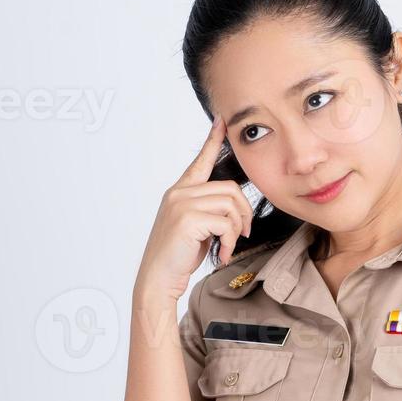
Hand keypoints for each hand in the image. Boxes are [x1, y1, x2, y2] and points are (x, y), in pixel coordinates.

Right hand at [135, 115, 257, 301]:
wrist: (158, 278)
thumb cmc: (177, 256)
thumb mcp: (195, 227)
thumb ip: (208, 210)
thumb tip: (234, 207)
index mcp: (180, 191)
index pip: (200, 160)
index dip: (213, 140)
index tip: (222, 122)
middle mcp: (179, 192)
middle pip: (231, 189)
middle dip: (244, 213)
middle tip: (242, 233)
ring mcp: (182, 204)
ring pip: (231, 205)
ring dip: (236, 230)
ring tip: (227, 245)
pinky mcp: (188, 218)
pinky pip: (226, 223)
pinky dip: (230, 241)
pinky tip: (221, 254)